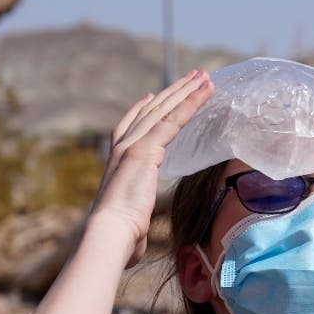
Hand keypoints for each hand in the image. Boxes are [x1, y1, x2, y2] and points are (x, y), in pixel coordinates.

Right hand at [90, 69, 213, 266]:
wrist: (109, 233)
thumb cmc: (119, 236)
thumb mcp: (128, 220)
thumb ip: (134, 218)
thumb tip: (136, 235)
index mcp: (117, 160)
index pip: (132, 124)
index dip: (144, 107)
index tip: (156, 94)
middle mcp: (122, 146)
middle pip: (151, 110)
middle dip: (173, 92)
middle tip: (192, 77)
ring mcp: (132, 145)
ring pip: (164, 110)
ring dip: (186, 91)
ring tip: (204, 77)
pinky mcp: (145, 149)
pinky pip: (173, 120)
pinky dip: (190, 103)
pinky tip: (204, 91)